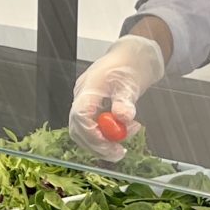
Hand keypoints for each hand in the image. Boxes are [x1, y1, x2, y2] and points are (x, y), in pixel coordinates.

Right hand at [68, 34, 165, 158]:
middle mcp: (82, 97)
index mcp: (88, 88)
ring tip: (129, 135)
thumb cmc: (129, 65)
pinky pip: (92, 128)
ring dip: (103, 142)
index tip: (111, 145)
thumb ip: (125, 101)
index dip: (93, 135)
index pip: (80, 116)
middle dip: (97, 145)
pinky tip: (124, 131)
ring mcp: (85, 104)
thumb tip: (123, 118)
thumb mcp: (130, 82)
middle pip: (78, 129)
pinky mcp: (92, 109)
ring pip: (84, 132)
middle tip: (119, 153)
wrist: (131, 57)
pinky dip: (106, 136)